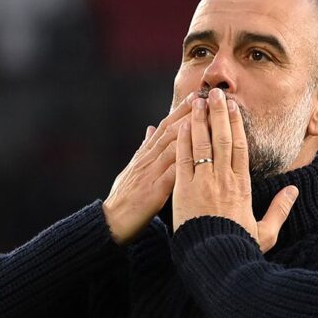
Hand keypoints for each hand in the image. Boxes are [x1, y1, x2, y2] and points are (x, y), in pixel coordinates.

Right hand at [103, 93, 197, 244]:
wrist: (110, 221)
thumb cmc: (123, 197)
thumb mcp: (132, 168)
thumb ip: (143, 149)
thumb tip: (150, 129)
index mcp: (144, 155)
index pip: (164, 127)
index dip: (180, 110)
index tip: (195, 96)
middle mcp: (147, 160)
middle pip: (170, 131)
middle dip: (189, 114)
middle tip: (206, 99)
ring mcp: (150, 174)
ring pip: (172, 147)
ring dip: (191, 132)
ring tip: (207, 119)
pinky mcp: (154, 191)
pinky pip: (172, 174)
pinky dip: (186, 163)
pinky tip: (200, 155)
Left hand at [172, 89, 298, 252]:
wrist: (213, 261)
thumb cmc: (237, 248)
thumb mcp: (265, 231)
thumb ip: (280, 209)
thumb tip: (295, 191)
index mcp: (243, 186)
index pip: (241, 147)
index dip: (237, 125)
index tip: (234, 107)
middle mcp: (224, 179)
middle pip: (224, 138)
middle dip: (219, 113)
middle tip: (216, 93)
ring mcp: (204, 182)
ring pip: (203, 143)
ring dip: (199, 120)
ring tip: (197, 100)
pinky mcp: (184, 189)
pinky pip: (184, 158)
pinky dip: (183, 140)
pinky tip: (181, 125)